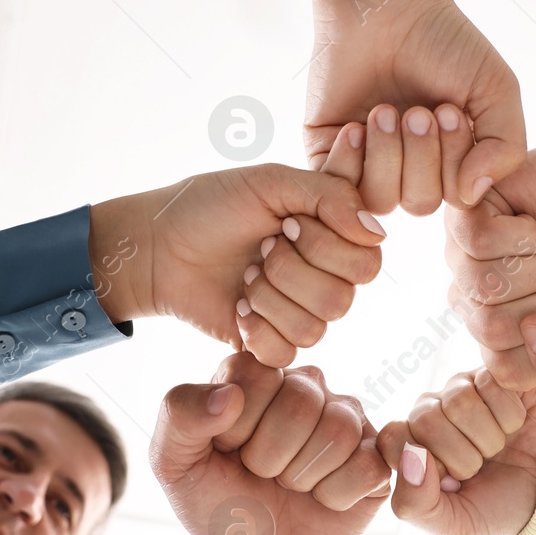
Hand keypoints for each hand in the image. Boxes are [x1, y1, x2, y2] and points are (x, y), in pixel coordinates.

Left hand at [88, 163, 384, 367]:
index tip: (287, 222)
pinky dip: (256, 328)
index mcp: (335, 237)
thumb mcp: (271, 182)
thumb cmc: (211, 206)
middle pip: (344, 298)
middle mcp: (327, 278)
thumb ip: (330, 194)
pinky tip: (238, 306)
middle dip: (291, 270)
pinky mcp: (273, 344)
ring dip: (269, 297)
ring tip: (245, 276)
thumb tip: (376, 230)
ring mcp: (301, 314)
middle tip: (261, 249)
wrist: (159, 246)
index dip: (327, 245)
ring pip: (315, 327)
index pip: (368, 258)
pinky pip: (287, 352)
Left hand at [150, 353, 391, 534]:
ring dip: (302, 477)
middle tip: (260, 475)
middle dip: (269, 457)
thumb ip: (180, 415)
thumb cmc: (215, 503)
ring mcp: (347, 418)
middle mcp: (306, 385)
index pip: (255, 375)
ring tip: (289, 485)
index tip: (226, 450)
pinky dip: (335, 496)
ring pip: (338, 431)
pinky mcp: (377, 455)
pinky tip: (321, 498)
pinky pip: (368, 466)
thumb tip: (227, 395)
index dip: (236, 426)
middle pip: (301, 402)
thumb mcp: (174, 463)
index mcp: (256, 375)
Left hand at [304, 0, 524, 207]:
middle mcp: (410, 169)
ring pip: (380, 199)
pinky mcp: (328, 152)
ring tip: (385, 111)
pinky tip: (356, 124)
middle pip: (419, 204)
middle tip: (418, 110)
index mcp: (452, 161)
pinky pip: (337, 188)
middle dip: (422, 156)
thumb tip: (472, 194)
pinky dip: (349, 160)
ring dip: (387, 155)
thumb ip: (505, 148)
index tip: (450, 110)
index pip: (457, 198)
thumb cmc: (444, 42)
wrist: (385, 3)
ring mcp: (367, 163)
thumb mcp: (496, 90)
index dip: (455, 163)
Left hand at [375, 369, 535, 534]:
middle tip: (481, 466)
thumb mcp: (454, 525)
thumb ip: (415, 504)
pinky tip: (516, 426)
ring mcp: (464, 388)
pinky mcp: (497, 375)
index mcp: (411, 443)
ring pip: (460, 398)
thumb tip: (411, 455)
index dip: (428, 466)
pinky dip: (511, 415)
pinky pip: (492, 383)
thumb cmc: (499, 508)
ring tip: (499, 448)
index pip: (394, 437)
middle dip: (463, 456)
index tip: (452, 482)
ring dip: (489, 437)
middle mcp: (432, 409)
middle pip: (426, 417)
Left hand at [446, 141, 535, 393]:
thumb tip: (531, 332)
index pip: (505, 369)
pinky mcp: (464, 213)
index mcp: (504, 341)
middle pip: (490, 328)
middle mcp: (477, 303)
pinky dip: (519, 232)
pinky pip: (475, 238)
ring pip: (482, 283)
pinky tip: (530, 224)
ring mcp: (464, 258)